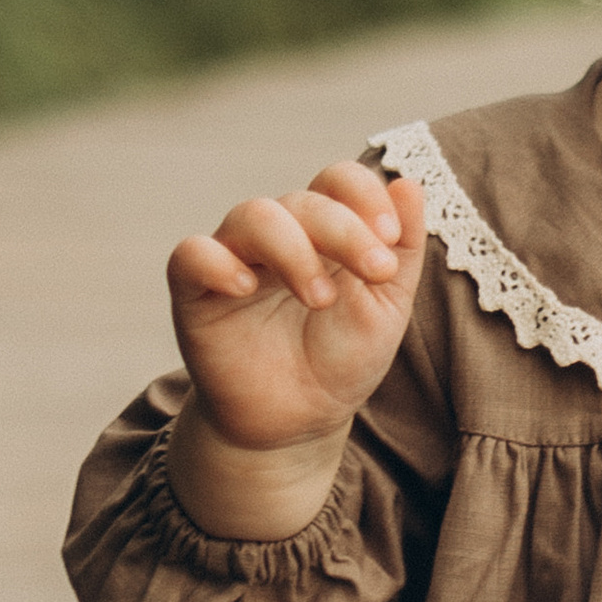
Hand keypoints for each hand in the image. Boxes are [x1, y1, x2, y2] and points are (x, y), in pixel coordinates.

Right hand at [164, 160, 424, 532]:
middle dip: (345, 231)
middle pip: (303, 200)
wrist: (299, 421)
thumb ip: (403, 247)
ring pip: (252, 216)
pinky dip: (217, 263)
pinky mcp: (195, 292)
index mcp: (325, 229)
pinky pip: (191, 255)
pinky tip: (246, 287)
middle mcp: (279, 233)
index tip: (391, 240)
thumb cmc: (343, 357)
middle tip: (374, 273)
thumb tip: (410, 185)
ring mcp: (235, 258)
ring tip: (320, 298)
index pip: (338, 180)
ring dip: (293, 249)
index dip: (365, 194)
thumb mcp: (388, 305)